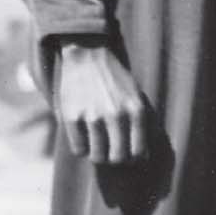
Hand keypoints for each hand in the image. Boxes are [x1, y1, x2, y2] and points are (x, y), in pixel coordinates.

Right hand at [53, 42, 150, 164]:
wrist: (88, 55)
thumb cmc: (116, 80)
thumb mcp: (137, 97)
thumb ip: (142, 123)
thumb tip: (144, 156)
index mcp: (136, 111)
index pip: (138, 153)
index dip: (133, 158)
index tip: (128, 154)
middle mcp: (116, 115)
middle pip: (117, 159)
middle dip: (115, 159)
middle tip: (112, 151)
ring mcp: (92, 116)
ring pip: (97, 157)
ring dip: (98, 155)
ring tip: (98, 143)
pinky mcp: (71, 117)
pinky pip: (78, 150)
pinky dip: (82, 148)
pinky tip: (84, 136)